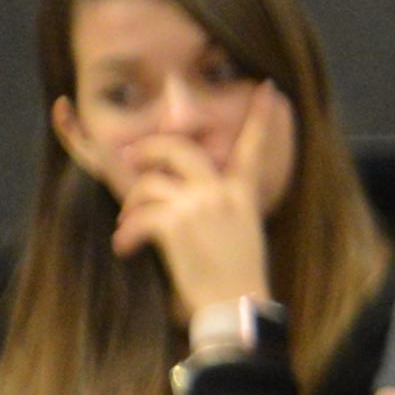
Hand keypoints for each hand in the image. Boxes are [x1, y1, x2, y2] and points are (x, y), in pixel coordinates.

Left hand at [110, 87, 290, 330]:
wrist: (235, 305)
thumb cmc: (237, 276)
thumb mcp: (241, 232)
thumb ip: (220, 205)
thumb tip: (187, 196)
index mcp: (243, 194)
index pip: (253, 148)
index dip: (260, 118)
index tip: (268, 89)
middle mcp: (222, 193)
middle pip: (177, 148)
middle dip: (148, 149)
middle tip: (131, 157)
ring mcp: (199, 206)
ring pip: (149, 183)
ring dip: (132, 204)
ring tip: (129, 225)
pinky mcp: (176, 224)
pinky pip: (139, 216)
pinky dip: (127, 234)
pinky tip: (127, 248)